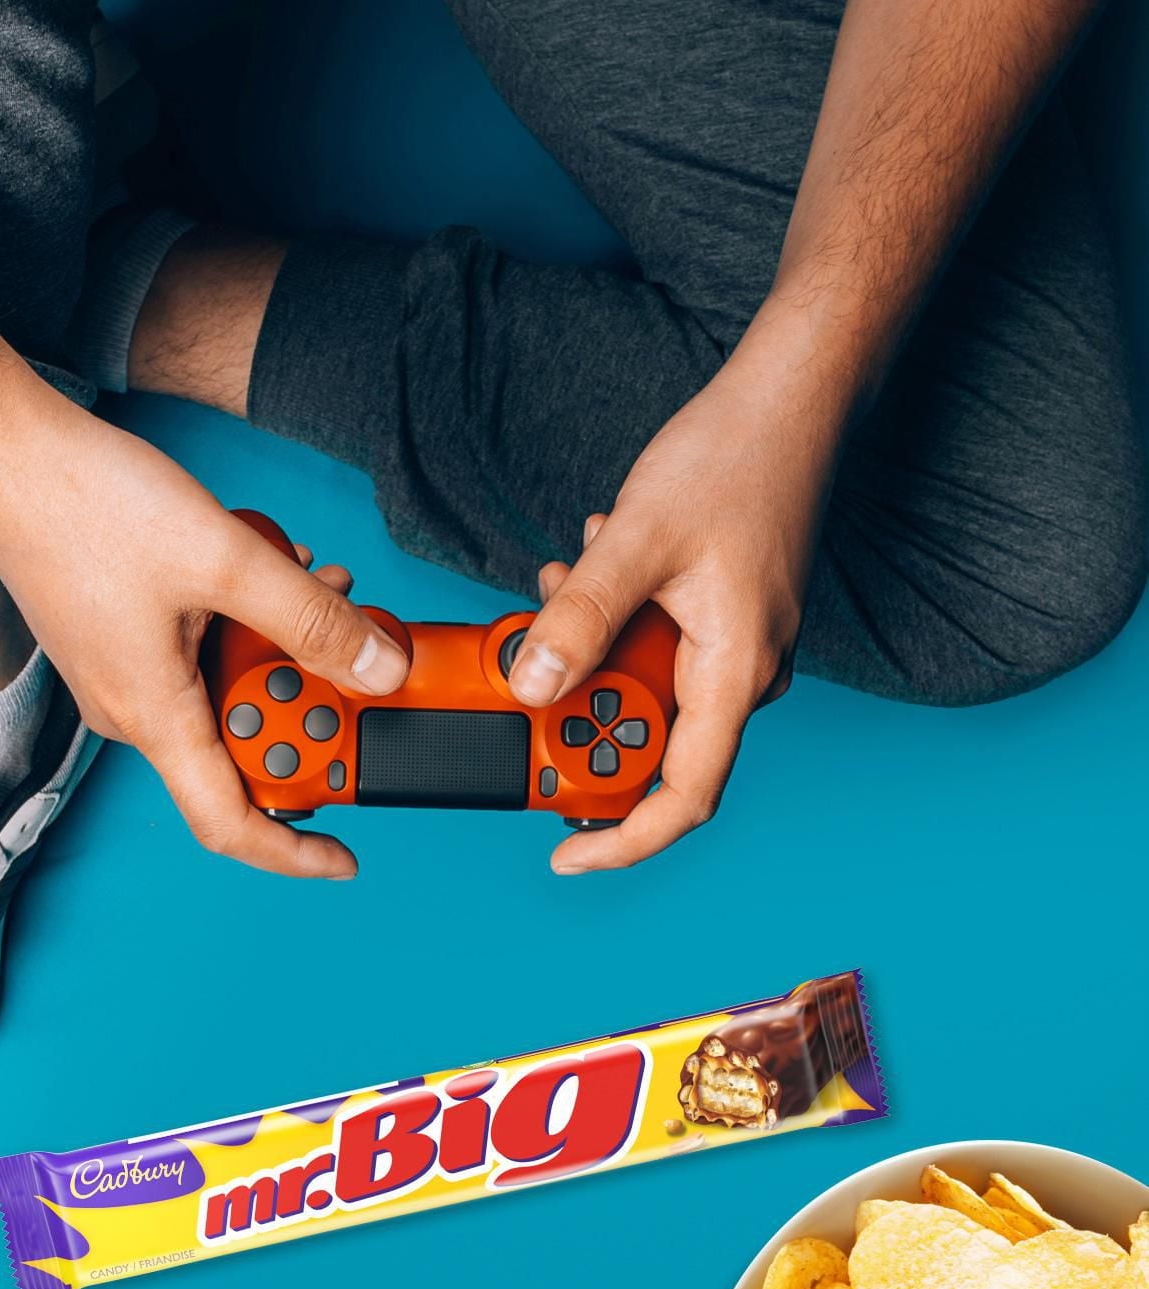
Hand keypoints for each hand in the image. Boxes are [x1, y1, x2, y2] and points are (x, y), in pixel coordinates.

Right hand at [0, 393, 408, 877]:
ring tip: (317, 579)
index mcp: (153, 716)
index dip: (295, 851)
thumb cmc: (85, 505)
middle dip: (309, 696)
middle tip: (355, 641)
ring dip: (282, 643)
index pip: (230, 822)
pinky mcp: (121, 637)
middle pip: (242, 742)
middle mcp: (132, 709)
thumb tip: (379, 671)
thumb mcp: (228, 561)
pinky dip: (244, 620)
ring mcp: (123, 674)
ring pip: (227, 685)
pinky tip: (266, 565)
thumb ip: (313, 621)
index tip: (345, 854)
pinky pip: (200, 654)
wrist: (0, 451)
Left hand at [508, 342, 848, 872]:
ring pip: (643, 685)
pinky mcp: (719, 619)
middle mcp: (743, 672)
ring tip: (571, 578)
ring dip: (591, 649)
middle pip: (651, 741)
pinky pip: (653, 647)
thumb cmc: (734, 462)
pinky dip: (612, 621)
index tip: (565, 855)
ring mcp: (734, 647)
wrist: (788, 401)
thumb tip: (531, 688)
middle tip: (538, 653)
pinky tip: (598, 563)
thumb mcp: (636, 544)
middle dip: (582, 706)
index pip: (684, 796)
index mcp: (736, 672)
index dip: (624, 840)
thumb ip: (580, 620)